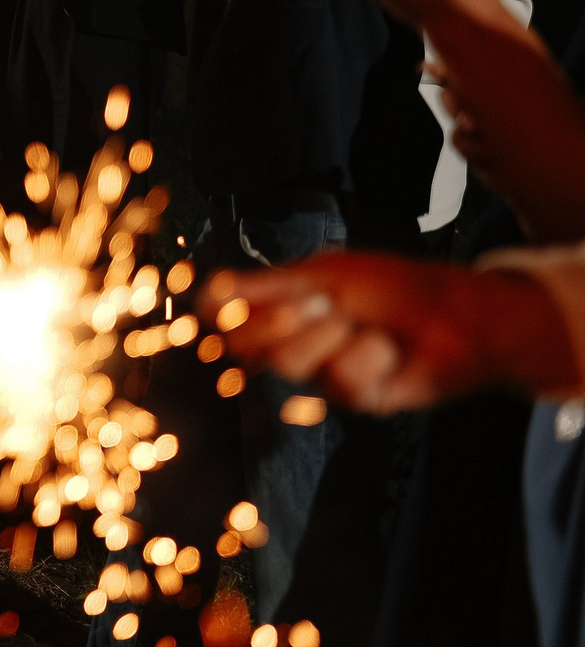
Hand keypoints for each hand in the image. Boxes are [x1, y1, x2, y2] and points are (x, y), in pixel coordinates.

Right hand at [202, 255, 575, 413]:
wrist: (458, 315)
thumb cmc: (395, 285)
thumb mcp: (326, 273)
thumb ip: (269, 286)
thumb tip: (212, 288)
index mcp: (283, 308)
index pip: (228, 316)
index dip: (222, 313)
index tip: (223, 304)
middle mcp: (296, 342)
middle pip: (248, 343)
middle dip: (285, 318)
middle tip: (324, 303)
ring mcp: (324, 372)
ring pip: (291, 363)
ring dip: (332, 335)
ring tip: (363, 325)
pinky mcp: (356, 397)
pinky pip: (341, 382)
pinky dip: (368, 358)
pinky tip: (388, 349)